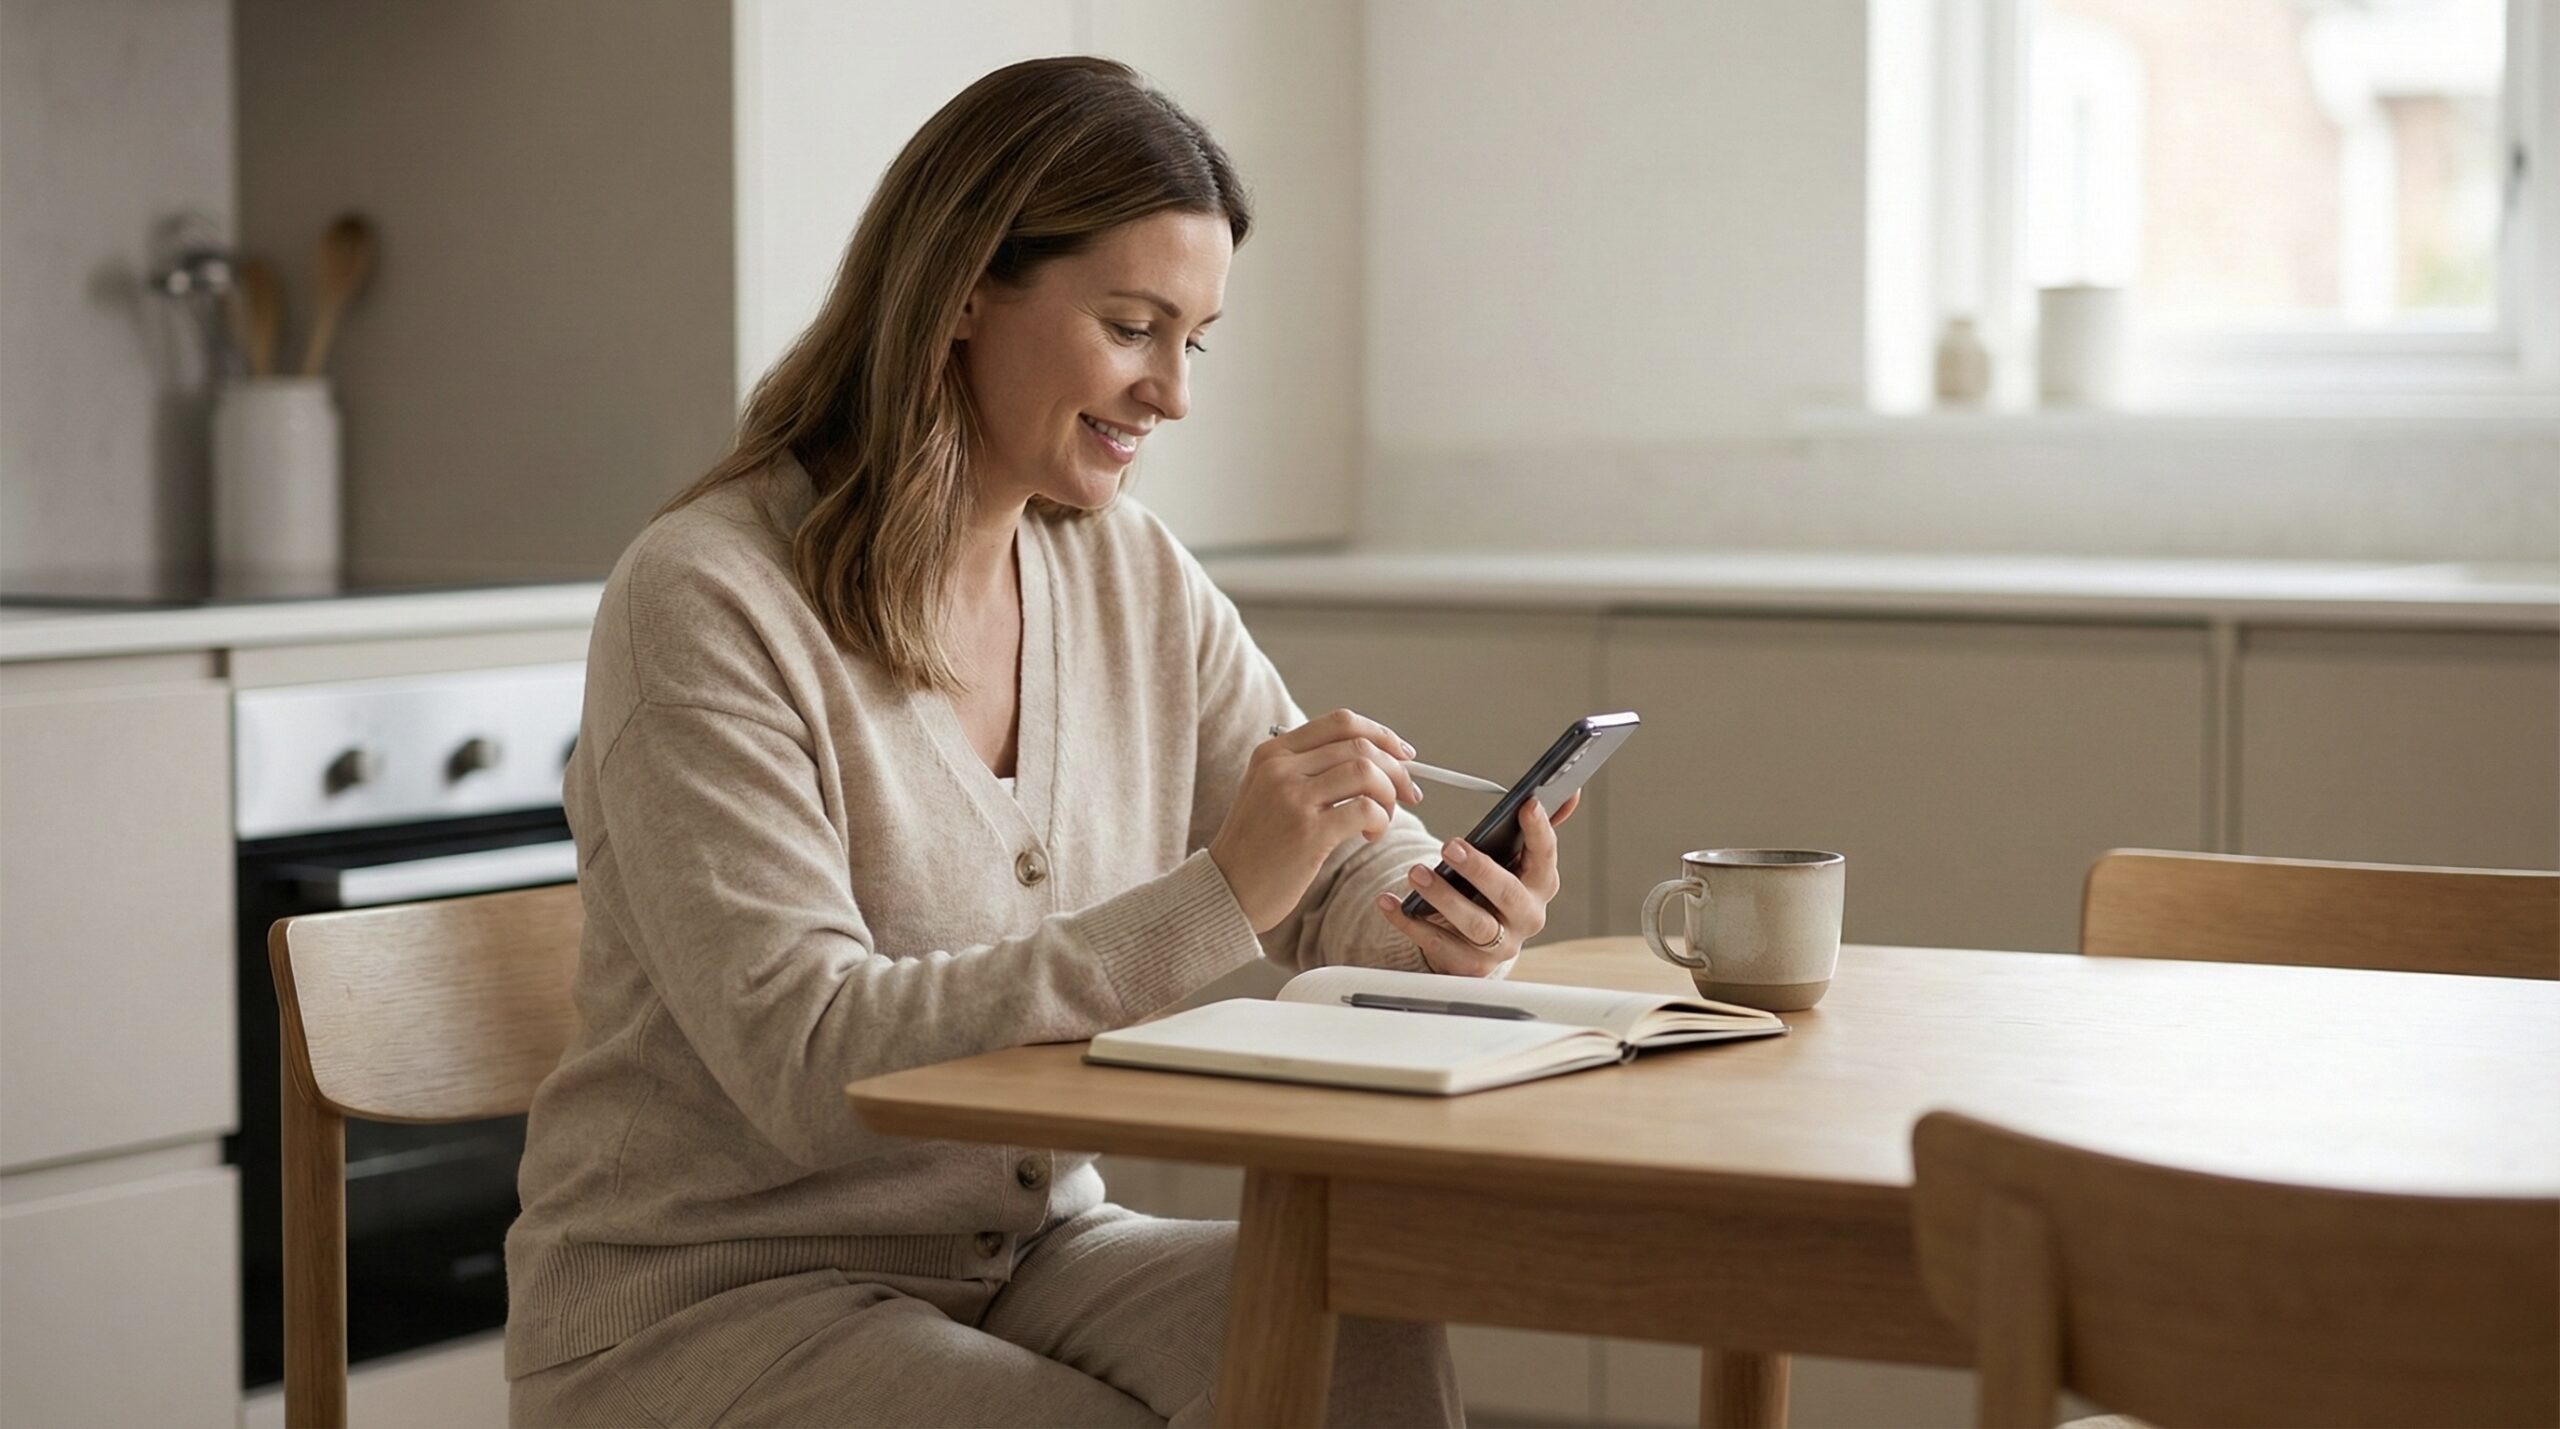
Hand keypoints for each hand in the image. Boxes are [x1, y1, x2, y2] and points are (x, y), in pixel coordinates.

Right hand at [1209, 709, 1426, 932]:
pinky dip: (1381, 820)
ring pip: (1366, 772)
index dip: (1381, 735)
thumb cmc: (1258, 847)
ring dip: (1390, 795)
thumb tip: (1379, 761)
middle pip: (1360, 745)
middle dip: (1397, 768)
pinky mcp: (1307, 832)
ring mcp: (1292, 798)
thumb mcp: (1270, 793)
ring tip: (1383, 819)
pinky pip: (1365, 809)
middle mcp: (1280, 768)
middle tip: (1409, 794)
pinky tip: (1371, 835)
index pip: (1341, 722)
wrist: (1226, 891)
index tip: (1404, 755)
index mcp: (1273, 753)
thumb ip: (1311, 771)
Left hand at [1373, 791, 1579, 975]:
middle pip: (1508, 895)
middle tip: (1449, 845)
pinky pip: (1436, 945)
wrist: (1477, 944)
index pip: (1545, 855)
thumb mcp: (1515, 860)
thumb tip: (1570, 790)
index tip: (1528, 804)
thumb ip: (1537, 827)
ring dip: (1443, 898)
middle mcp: (1526, 916)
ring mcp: (1499, 945)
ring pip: (1473, 924)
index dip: (1540, 831)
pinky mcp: (1468, 965)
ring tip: (1416, 873)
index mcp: (1541, 884)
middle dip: (1479, 870)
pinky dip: (1409, 923)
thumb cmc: (1495, 889)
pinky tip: (1390, 901)